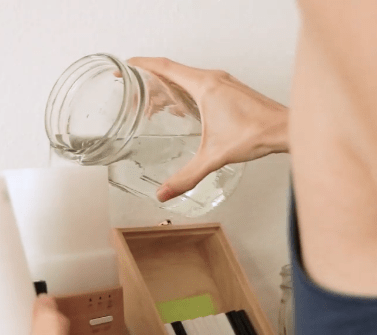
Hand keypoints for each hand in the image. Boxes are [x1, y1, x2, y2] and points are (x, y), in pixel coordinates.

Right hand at [126, 57, 288, 201]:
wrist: (286, 129)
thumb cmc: (258, 133)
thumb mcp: (214, 157)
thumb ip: (187, 176)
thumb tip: (164, 192)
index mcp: (204, 85)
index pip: (165, 67)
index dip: (142, 65)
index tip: (125, 66)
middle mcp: (212, 79)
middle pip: (172, 72)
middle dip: (148, 80)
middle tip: (131, 89)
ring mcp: (222, 83)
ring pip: (185, 79)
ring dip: (166, 88)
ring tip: (151, 104)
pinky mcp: (229, 91)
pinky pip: (198, 85)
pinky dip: (182, 93)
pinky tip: (180, 110)